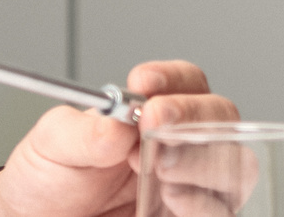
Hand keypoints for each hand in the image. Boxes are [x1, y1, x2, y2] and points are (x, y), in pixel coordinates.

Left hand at [0, 61, 239, 216]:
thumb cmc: (49, 181)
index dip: (173, 79)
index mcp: (151, 114)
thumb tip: (118, 123)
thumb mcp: (51, 145)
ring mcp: (189, 186)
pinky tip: (174, 198)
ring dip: (203, 161)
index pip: (186, 82)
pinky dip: (203, 202)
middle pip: (222, 118)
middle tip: (156, 126)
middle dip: (193, 118)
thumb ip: (82, 131)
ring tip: (163, 169)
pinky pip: (220, 209)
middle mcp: (179, 146)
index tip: (143, 83)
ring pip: (234, 164)